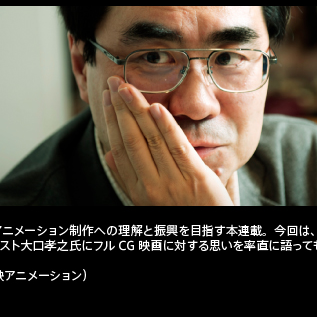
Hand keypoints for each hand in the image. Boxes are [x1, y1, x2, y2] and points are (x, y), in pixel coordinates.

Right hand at [102, 76, 236, 205]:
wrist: (209, 234)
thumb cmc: (181, 214)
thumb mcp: (150, 202)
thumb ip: (130, 179)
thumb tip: (108, 154)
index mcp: (138, 192)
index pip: (119, 150)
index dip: (111, 122)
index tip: (107, 100)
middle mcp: (151, 188)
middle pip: (131, 141)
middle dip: (120, 109)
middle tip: (114, 83)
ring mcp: (174, 184)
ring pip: (151, 140)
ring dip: (138, 110)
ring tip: (129, 88)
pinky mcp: (197, 180)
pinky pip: (178, 149)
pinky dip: (166, 127)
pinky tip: (157, 108)